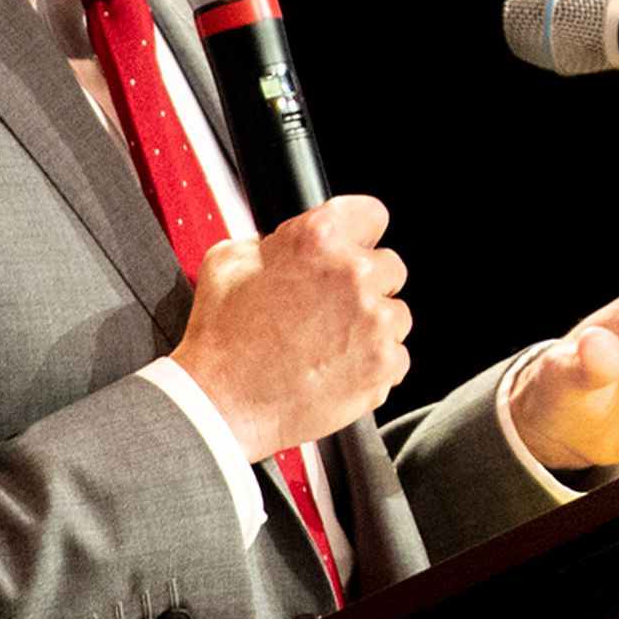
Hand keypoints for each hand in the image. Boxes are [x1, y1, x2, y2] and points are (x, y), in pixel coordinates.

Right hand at [171, 194, 412, 461]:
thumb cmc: (221, 338)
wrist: (221, 403)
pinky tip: (337, 370)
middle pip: (389, 267)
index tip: (354, 248)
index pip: (371, 215)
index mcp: (318, 238)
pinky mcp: (383, 364)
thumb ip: (273, 242)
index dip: (359, 234)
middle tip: (330, 309)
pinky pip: (397, 358)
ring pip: (396, 315)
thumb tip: (291, 245)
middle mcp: (353, 274)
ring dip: (372, 327)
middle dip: (366, 285)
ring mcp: (374, 321)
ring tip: (329, 345)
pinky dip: (374, 366)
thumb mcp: (229, 262)